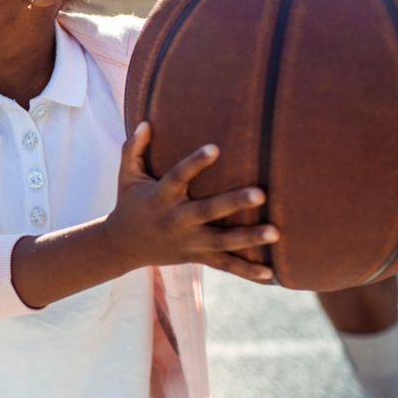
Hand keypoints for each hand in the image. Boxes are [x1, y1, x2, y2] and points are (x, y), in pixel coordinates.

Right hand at [103, 122, 278, 282]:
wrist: (122, 246)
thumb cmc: (129, 203)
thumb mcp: (126, 176)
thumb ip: (133, 149)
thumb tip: (145, 122)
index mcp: (160, 197)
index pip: (178, 177)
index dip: (195, 162)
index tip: (215, 148)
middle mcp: (176, 219)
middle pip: (207, 211)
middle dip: (234, 203)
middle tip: (261, 193)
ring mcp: (188, 241)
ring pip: (222, 241)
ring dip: (249, 238)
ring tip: (276, 232)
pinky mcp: (196, 256)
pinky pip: (224, 265)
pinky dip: (247, 271)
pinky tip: (271, 275)